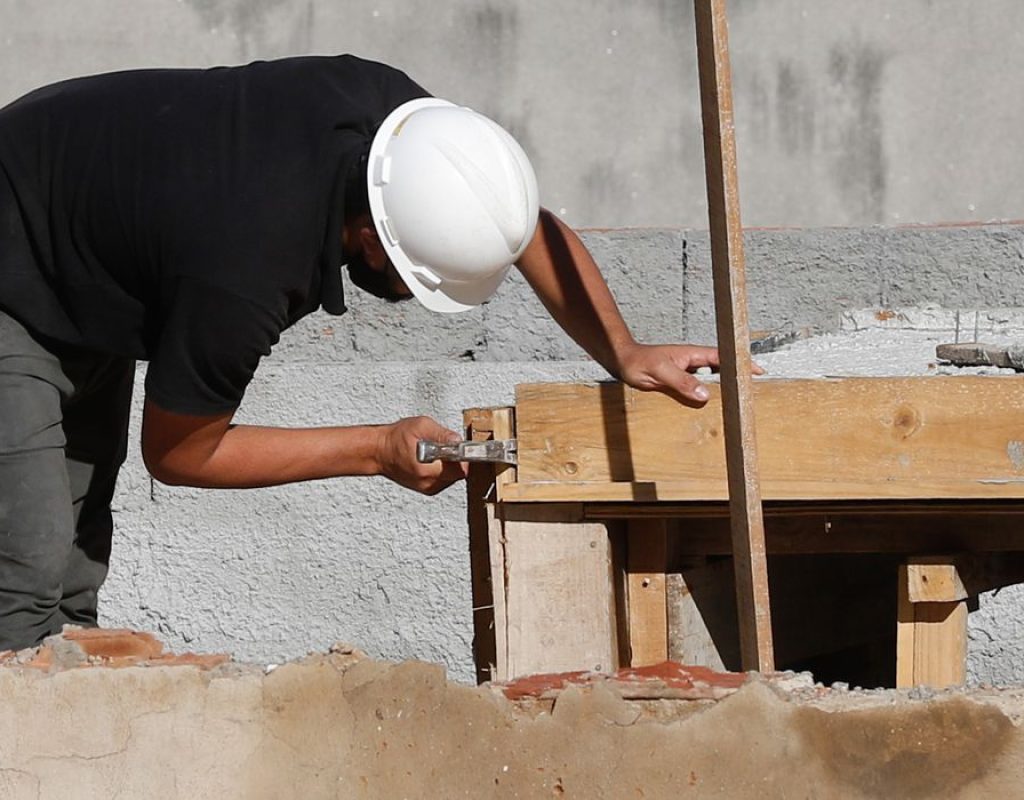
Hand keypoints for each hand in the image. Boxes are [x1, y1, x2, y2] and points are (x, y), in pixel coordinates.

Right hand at [376, 416, 468, 494]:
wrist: (378, 451)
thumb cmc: (395, 438)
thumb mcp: (421, 426)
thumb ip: (441, 434)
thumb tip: (458, 440)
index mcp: (426, 470)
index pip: (460, 470)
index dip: (464, 457)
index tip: (461, 448)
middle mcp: (428, 483)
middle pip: (458, 473)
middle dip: (456, 459)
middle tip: (445, 446)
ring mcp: (427, 487)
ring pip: (452, 477)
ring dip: (450, 464)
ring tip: (436, 452)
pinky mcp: (427, 488)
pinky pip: (445, 479)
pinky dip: (443, 469)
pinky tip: (433, 459)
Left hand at [617, 343, 763, 406]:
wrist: (623, 362)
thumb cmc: (639, 362)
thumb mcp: (661, 372)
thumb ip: (682, 381)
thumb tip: (705, 394)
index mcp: (693, 355)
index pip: (723, 358)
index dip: (741, 364)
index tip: (758, 371)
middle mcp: (693, 363)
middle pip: (722, 370)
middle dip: (737, 378)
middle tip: (753, 392)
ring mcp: (687, 372)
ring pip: (711, 381)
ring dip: (723, 390)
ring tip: (738, 403)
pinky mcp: (680, 382)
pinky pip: (698, 390)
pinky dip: (706, 397)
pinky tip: (711, 408)